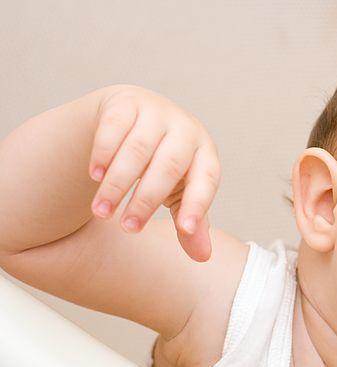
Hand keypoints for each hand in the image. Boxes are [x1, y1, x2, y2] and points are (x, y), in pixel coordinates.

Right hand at [87, 85, 219, 261]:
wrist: (140, 117)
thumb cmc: (167, 166)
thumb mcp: (182, 194)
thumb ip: (191, 223)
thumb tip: (203, 257)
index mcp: (206, 154)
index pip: (207, 180)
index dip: (197, 205)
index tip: (184, 230)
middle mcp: (185, 130)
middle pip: (168, 167)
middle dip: (146, 201)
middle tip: (127, 230)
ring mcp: (155, 113)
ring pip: (137, 150)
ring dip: (117, 184)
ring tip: (101, 212)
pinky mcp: (126, 103)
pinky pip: (114, 129)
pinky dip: (103, 154)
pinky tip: (94, 178)